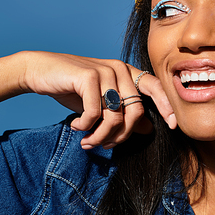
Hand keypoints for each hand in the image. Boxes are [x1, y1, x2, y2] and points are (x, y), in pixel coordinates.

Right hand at [20, 51, 174, 148]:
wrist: (40, 71)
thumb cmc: (73, 87)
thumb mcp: (102, 102)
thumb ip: (124, 112)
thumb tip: (148, 128)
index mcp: (127, 72)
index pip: (155, 88)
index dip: (167, 106)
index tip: (174, 126)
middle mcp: (120, 69)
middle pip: (136, 111)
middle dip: (121, 136)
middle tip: (104, 145)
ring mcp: (105, 70)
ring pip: (115, 116)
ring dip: (101, 136)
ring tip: (87, 141)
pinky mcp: (88, 76)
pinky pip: (95, 113)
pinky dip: (85, 126)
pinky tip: (76, 126)